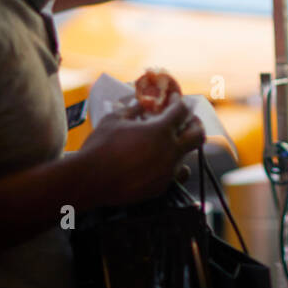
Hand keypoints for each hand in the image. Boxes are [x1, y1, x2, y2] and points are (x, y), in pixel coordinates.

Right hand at [80, 96, 205, 204]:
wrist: (90, 180)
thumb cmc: (100, 146)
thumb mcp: (115, 119)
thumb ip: (133, 110)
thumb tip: (142, 105)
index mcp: (160, 131)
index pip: (181, 111)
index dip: (180, 102)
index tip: (176, 100)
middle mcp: (170, 151)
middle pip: (198, 135)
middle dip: (195, 124)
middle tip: (188, 120)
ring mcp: (167, 172)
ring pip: (187, 157)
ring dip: (182, 147)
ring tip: (172, 143)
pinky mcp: (161, 187)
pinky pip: (175, 175)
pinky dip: (172, 166)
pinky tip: (163, 163)